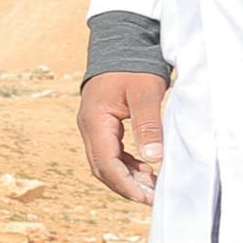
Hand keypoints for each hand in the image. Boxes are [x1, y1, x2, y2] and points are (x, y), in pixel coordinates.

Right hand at [79, 71, 168, 204]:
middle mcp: (88, 127)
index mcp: (95, 121)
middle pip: (102, 168)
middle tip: (152, 198)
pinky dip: (126, 166)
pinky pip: (110, 153)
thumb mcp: (146, 93)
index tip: (147, 197)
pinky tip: (145, 169)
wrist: (121, 44)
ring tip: (152, 186)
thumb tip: (153, 158)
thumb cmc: (134, 67)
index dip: (125, 184)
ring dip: (126, 178)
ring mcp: (93, 127)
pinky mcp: (101, 126)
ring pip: (105, 163)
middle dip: (126, 186)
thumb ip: (148, 125)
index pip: (106, 163)